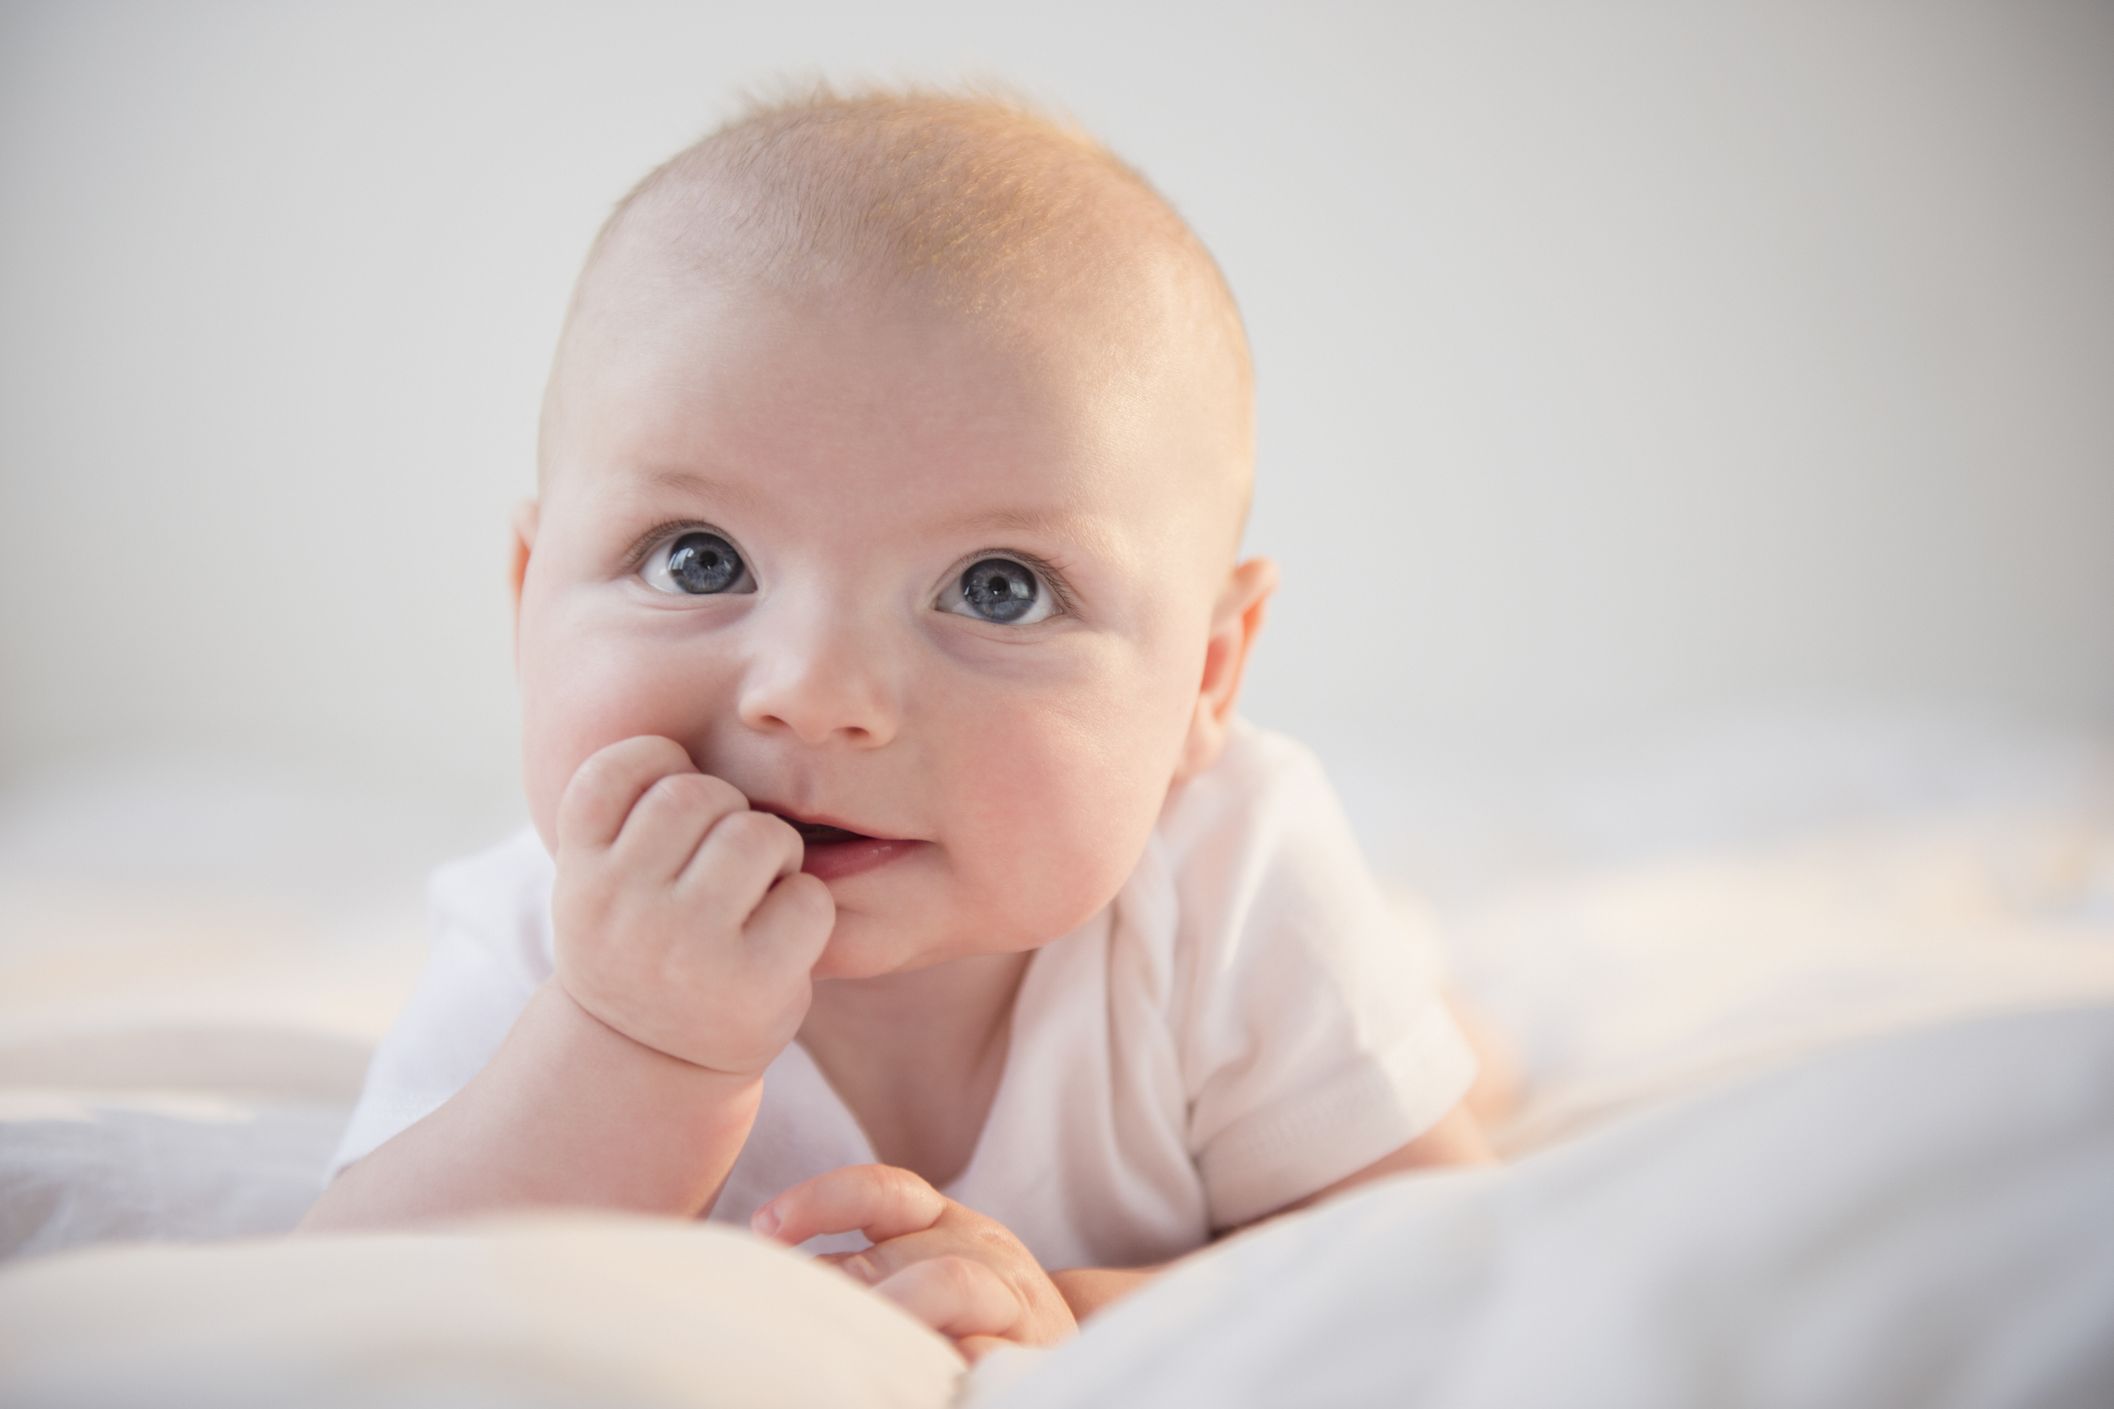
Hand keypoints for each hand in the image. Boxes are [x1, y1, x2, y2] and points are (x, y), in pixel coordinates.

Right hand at [550, 735, 834, 1074]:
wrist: (647, 1065)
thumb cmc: (641, 945)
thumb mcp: (602, 883)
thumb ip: (630, 816)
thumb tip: (732, 714)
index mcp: (578, 873)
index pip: (619, 766)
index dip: (661, 767)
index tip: (671, 807)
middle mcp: (618, 906)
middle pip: (698, 794)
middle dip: (727, 816)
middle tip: (721, 868)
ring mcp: (684, 946)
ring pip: (757, 834)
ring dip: (772, 855)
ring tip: (752, 898)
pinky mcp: (750, 982)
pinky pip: (807, 896)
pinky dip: (806, 911)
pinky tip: (777, 943)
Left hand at [752, 1164, 1077, 1361]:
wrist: (1070, 1345)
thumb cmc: (972, 1312)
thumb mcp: (921, 1267)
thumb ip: (863, 1267)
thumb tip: (775, 1277)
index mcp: (945, 1222)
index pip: (879, 1191)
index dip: (818, 1202)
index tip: (765, 1228)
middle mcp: (981, 1247)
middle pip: (899, 1249)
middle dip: (846, 1280)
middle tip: (799, 1314)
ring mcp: (1013, 1300)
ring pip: (952, 1281)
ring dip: (900, 1305)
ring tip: (862, 1340)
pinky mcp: (1033, 1351)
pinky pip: (994, 1349)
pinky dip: (962, 1355)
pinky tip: (934, 1368)